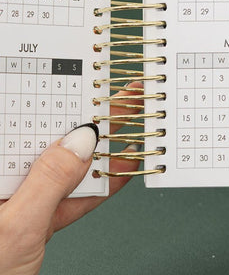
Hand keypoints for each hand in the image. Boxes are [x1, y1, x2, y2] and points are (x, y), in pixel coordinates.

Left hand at [0, 84, 141, 274]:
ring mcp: (16, 207)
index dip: (58, 101)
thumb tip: (81, 142)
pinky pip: (69, 200)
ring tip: (131, 127)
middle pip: (47, 144)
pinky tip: (120, 170)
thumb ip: (49, 182)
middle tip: (123, 100)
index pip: (22, 126)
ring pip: (64, 171)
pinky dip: (98, 188)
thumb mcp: (13, 229)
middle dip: (87, 122)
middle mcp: (1, 185)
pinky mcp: (31, 228)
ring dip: (100, 154)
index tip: (93, 85)